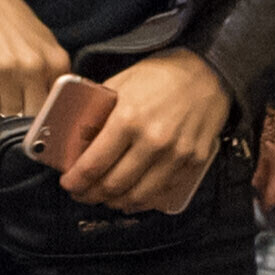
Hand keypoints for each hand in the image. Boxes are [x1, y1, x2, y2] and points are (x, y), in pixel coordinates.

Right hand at [0, 0, 65, 121]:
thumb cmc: (12, 20)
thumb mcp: (44, 43)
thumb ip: (52, 75)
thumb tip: (55, 112)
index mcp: (55, 60)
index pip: (57, 108)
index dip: (45, 116)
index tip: (36, 119)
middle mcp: (33, 65)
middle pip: (29, 114)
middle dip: (20, 110)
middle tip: (12, 95)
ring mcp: (5, 67)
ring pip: (4, 112)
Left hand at [65, 50, 232, 214]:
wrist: (206, 72)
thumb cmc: (159, 76)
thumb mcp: (119, 84)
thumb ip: (97, 112)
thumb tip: (75, 140)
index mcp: (128, 118)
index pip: (94, 164)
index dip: (76, 180)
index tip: (68, 183)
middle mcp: (153, 140)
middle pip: (113, 184)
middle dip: (90, 194)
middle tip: (81, 193)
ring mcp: (176, 154)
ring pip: (137, 195)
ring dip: (114, 202)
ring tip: (103, 197)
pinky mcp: (193, 162)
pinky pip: (162, 192)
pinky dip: (142, 200)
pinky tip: (130, 197)